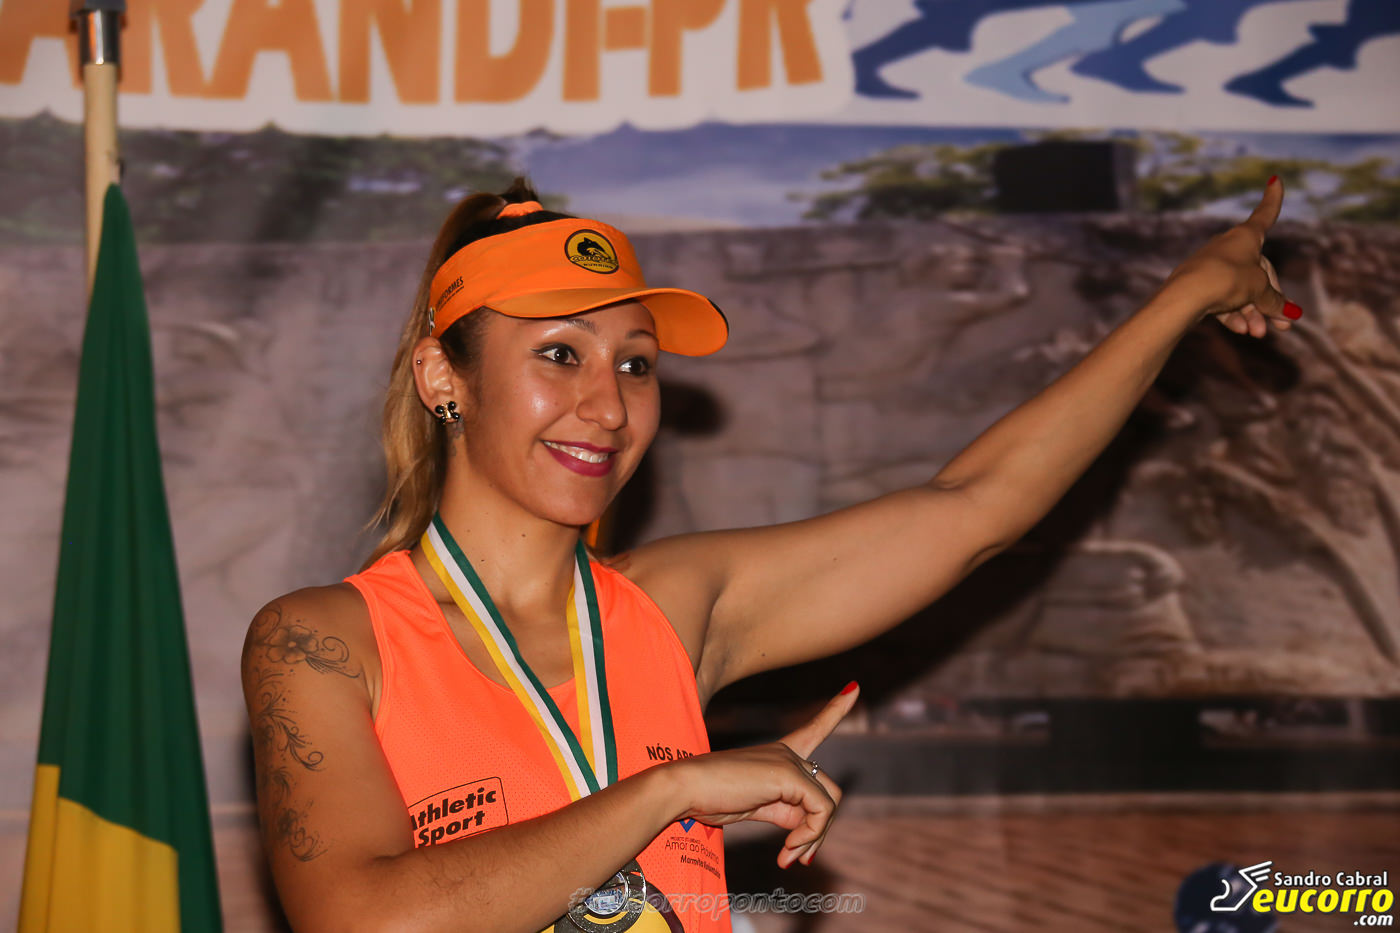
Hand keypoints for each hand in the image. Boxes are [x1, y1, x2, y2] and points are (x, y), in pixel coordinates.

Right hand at [669, 683, 857, 867]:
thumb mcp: (756, 806)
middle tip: (796, 857)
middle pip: (829, 792)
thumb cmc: (712, 797)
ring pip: (828, 804)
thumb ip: (784, 813)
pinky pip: (820, 811)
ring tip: (790, 857)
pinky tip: (787, 850)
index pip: (814, 729)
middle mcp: (787, 753)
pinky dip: (809, 835)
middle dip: (819, 830)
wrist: (685, 789)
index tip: (854, 687)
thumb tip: (805, 839)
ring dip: (813, 838)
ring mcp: (789, 761)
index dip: (835, 710)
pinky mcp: (789, 774)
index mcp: (779, 754)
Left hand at [1162, 178, 1300, 337]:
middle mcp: (1228, 246)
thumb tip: (1289, 313)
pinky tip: (1241, 331)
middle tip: (1282, 325)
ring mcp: (1211, 265)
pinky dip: (1233, 315)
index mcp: (1246, 236)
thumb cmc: (1226, 281)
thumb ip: (1274, 300)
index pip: (1265, 215)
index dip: (1272, 200)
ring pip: (1240, 290)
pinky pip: (1221, 299)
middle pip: (1258, 272)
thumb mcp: (1258, 290)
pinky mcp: (1198, 285)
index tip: (1275, 179)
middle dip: (1270, 300)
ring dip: (1253, 313)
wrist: (1184, 297)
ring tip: (1259, 334)